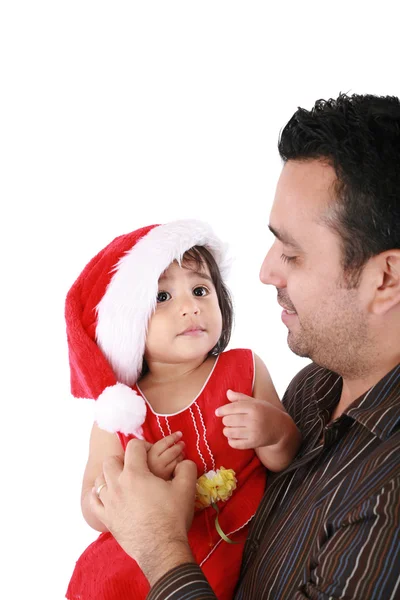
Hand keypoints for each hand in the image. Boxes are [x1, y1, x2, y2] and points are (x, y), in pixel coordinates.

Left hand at [90, 439, 196, 583]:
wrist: (162, 549)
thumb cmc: (173, 517)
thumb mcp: (186, 488)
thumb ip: (187, 468)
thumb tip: (185, 462)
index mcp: (135, 474)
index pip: (133, 447)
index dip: (143, 446)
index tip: (151, 454)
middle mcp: (117, 485)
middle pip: (111, 461)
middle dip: (123, 459)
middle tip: (136, 468)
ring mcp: (109, 503)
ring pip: (100, 479)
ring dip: (110, 476)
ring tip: (123, 481)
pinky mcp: (106, 519)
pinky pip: (93, 501)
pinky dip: (98, 495)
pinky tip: (107, 496)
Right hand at [148, 431, 185, 479]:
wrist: (140, 486)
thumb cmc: (144, 466)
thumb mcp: (145, 455)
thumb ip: (153, 448)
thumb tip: (168, 440)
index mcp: (149, 454)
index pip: (164, 443)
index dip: (172, 437)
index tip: (179, 434)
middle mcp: (154, 463)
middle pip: (171, 451)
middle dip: (179, 445)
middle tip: (182, 443)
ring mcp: (161, 471)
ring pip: (175, 459)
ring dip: (180, 454)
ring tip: (182, 451)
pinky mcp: (166, 478)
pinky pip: (176, 467)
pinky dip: (179, 462)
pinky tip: (180, 461)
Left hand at [216, 389, 283, 449]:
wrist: (282, 428)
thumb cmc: (266, 412)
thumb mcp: (256, 402)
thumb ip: (241, 398)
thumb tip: (227, 392)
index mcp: (254, 407)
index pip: (232, 408)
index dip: (222, 410)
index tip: (217, 412)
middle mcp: (254, 419)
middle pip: (228, 420)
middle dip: (226, 420)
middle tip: (229, 420)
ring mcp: (254, 432)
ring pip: (230, 432)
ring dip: (227, 431)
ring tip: (230, 429)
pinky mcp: (254, 443)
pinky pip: (235, 444)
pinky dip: (231, 441)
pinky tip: (233, 438)